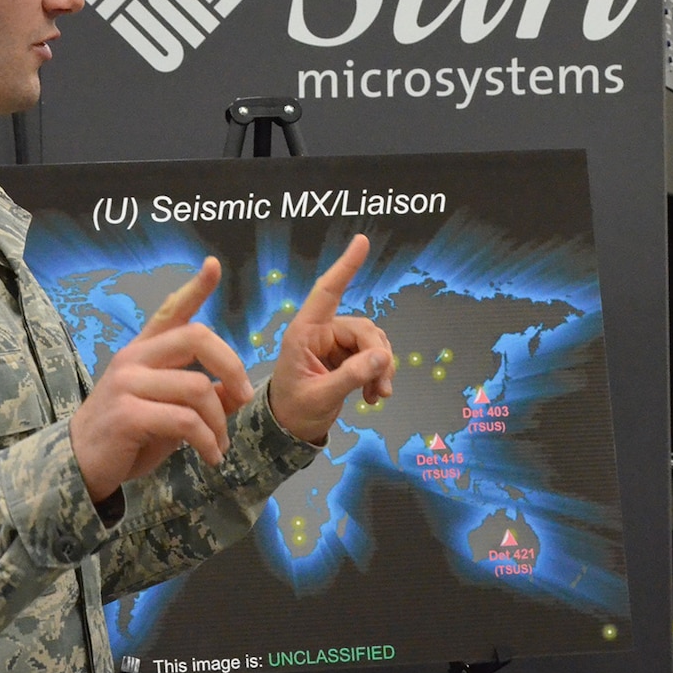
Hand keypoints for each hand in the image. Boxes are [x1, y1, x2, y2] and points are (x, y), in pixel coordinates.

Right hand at [69, 259, 252, 501]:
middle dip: (232, 366)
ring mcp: (127, 383)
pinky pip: (186, 421)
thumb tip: (238, 391)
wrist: (79, 467)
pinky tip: (210, 456)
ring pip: (198, 387)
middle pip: (197, 338)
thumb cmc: (128, 438)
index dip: (195, 289)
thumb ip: (201, 397)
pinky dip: (207, 442)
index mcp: (143, 352)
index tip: (212, 266)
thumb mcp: (170, 414)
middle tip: (243, 396)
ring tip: (220, 446)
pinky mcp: (127, 413)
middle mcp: (133, 359)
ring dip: (219, 422)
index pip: (171, 312)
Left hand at [268, 235, 394, 443]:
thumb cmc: (293, 410)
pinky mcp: (347, 357)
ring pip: (373, 343)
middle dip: (378, 356)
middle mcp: (321, 332)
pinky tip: (375, 396)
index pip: (327, 291)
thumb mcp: (321, 396)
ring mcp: (335, 344)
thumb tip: (382, 357)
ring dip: (381, 368)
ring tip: (378, 395)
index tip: (361, 242)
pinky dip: (379, 374)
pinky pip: (374, 356)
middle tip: (383, 386)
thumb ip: (351, 377)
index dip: (345, 267)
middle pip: (364, 329)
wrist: (289, 430)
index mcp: (305, 332)